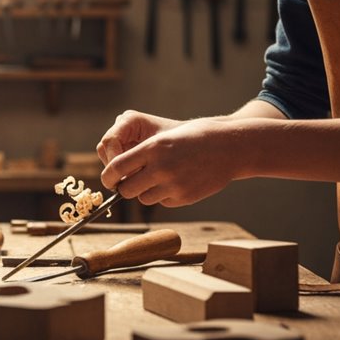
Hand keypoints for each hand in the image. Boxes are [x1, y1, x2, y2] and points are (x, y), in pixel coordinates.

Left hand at [98, 113, 241, 206]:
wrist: (231, 147)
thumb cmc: (195, 137)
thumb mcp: (165, 137)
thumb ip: (141, 154)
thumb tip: (115, 174)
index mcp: (153, 147)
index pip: (115, 168)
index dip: (108, 177)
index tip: (109, 180)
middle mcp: (161, 167)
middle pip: (126, 190)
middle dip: (124, 188)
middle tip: (130, 182)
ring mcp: (174, 185)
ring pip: (143, 199)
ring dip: (145, 192)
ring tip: (160, 178)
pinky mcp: (184, 197)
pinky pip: (162, 202)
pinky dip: (164, 195)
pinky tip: (178, 182)